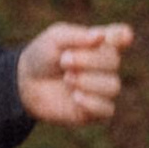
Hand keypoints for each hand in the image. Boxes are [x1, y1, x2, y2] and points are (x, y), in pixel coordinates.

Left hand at [17, 19, 131, 125]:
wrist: (26, 83)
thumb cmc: (42, 56)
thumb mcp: (54, 39)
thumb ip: (76, 36)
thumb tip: (101, 36)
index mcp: (98, 43)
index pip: (120, 37)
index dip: (122, 36)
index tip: (121, 37)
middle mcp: (104, 66)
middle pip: (113, 61)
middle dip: (88, 60)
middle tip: (64, 61)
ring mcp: (102, 89)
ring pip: (113, 86)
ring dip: (88, 81)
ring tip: (67, 78)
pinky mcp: (95, 111)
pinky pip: (107, 109)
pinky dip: (91, 102)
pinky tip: (75, 96)